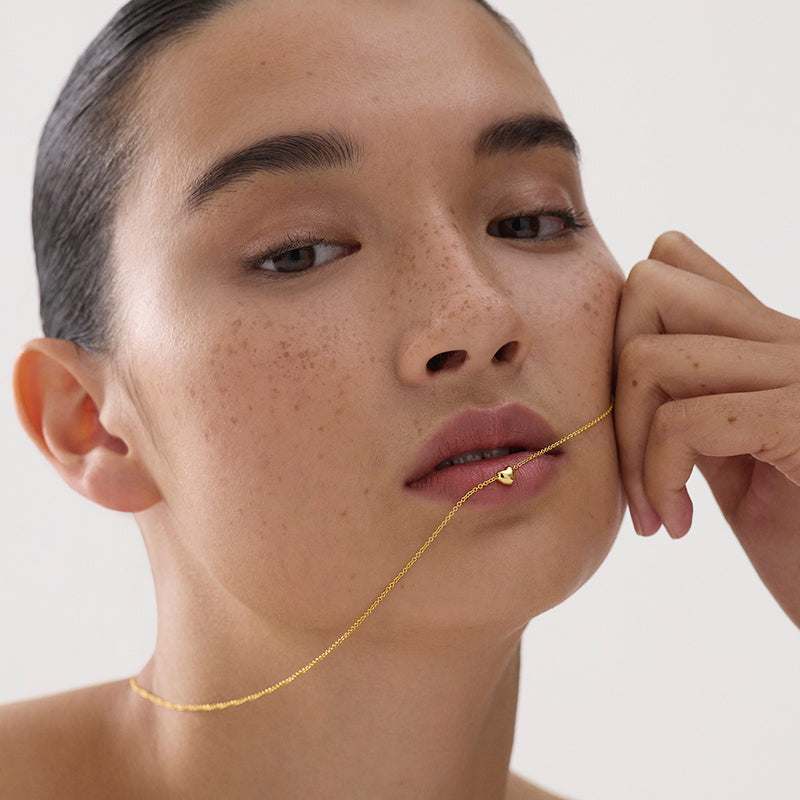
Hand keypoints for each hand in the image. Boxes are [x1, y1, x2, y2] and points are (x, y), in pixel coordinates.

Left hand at [614, 231, 799, 626]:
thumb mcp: (733, 459)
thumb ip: (690, 402)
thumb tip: (623, 367)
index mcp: (771, 339)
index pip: (674, 259)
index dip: (623, 329)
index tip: (630, 416)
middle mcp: (792, 338)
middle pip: (649, 283)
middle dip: (615, 381)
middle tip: (630, 462)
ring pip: (647, 354)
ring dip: (629, 447)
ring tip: (656, 509)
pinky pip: (682, 421)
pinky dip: (658, 478)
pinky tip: (678, 524)